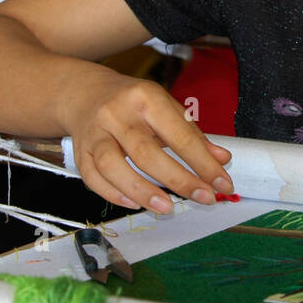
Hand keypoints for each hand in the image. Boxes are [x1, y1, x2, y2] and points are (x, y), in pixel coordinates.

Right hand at [66, 75, 232, 211]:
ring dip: (142, 191)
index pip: (179, 135)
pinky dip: (113, 194)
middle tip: (204, 198)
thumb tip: (222, 159)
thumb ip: (193, 134)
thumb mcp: (167, 108)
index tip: (222, 184)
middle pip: (146, 153)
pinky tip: (134, 204)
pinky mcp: (79, 152)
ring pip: (113, 167)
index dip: (203, 163)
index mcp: (146, 98)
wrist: (86, 93)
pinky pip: (92, 178)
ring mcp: (95, 133)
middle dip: (178, 180)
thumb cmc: (134, 103)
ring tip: (167, 208)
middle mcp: (117, 114)